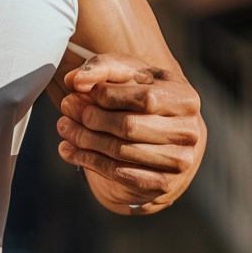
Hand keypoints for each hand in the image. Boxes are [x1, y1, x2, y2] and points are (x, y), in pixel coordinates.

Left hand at [56, 52, 204, 215]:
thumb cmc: (139, 93)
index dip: (107, 94)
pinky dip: (87, 161)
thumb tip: (76, 80)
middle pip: (129, 126)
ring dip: (83, 139)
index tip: (80, 88)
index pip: (144, 98)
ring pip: (120, 151)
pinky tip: (67, 149)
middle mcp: (189, 132)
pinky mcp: (162, 184)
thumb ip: (102, 67)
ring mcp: (179, 162)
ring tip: (63, 126)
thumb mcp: (125, 73)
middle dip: (90, 116)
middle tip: (66, 107)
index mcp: (185, 99)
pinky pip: (119, 174)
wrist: (158, 133)